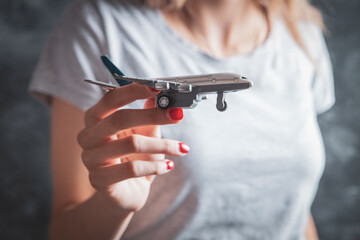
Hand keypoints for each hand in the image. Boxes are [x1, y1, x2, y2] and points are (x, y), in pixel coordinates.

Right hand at [77, 84, 188, 211]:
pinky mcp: (99, 180)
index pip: (111, 99)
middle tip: (177, 115)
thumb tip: (161, 95)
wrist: (128, 191)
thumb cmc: (135, 157)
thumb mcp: (145, 131)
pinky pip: (132, 169)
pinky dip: (156, 166)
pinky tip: (168, 166)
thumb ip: (150, 113)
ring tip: (181, 148)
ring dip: (162, 145)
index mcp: (96, 119)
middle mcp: (88, 136)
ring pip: (131, 144)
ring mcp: (91, 159)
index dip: (134, 91)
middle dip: (152, 115)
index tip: (158, 88)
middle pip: (119, 119)